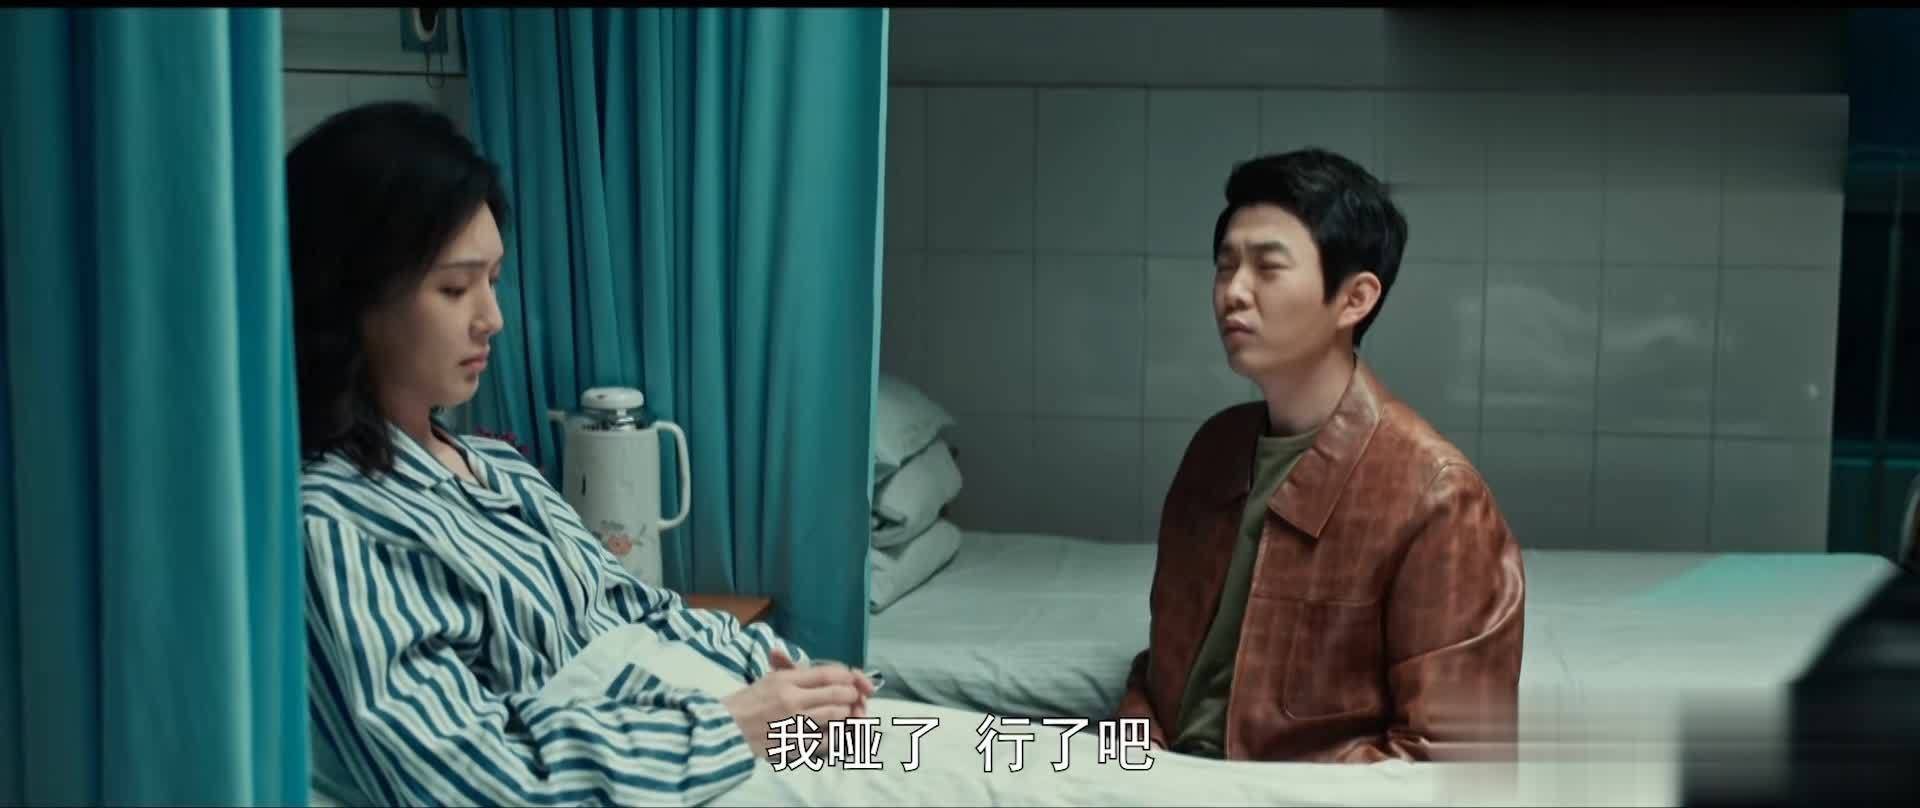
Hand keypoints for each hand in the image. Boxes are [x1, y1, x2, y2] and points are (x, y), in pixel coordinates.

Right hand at [723, 650, 874, 758]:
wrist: (726, 731)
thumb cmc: (746, 703)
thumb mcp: (768, 679)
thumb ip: (795, 674)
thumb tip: (823, 673)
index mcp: (786, 681)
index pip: (827, 673)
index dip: (845, 675)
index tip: (850, 678)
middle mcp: (793, 700)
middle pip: (836, 693)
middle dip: (850, 694)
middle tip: (853, 696)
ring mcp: (795, 724)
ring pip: (835, 715)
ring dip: (845, 712)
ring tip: (845, 711)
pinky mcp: (795, 744)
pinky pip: (827, 739)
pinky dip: (836, 733)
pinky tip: (835, 730)